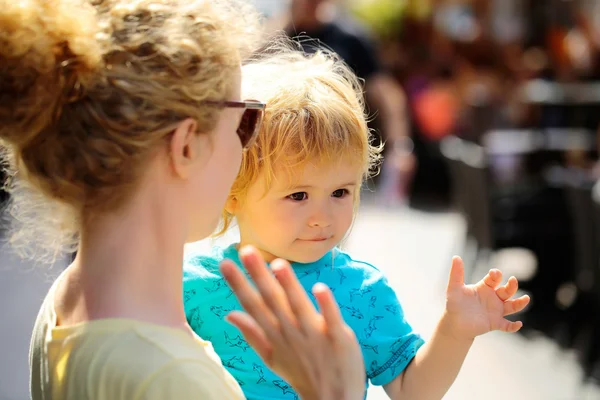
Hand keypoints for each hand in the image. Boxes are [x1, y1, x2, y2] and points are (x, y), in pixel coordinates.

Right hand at [220, 245, 365, 399]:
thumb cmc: (302, 373)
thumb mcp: (272, 357)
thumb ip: (252, 334)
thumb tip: (229, 314)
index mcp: (275, 335)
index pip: (253, 305)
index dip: (239, 284)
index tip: (225, 263)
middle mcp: (291, 332)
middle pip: (272, 300)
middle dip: (259, 276)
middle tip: (246, 250)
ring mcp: (315, 335)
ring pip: (299, 307)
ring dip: (289, 286)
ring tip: (278, 264)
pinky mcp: (338, 338)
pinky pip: (331, 319)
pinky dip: (325, 305)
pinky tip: (319, 288)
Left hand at [441, 256, 530, 340]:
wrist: (454, 322)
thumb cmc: (454, 303)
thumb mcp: (454, 288)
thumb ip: (456, 274)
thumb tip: (456, 257)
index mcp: (484, 287)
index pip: (494, 278)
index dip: (496, 275)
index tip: (495, 273)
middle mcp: (493, 298)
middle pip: (507, 290)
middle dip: (511, 285)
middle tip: (513, 280)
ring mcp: (496, 311)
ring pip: (512, 306)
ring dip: (520, 303)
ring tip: (526, 298)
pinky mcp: (495, 323)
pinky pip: (507, 325)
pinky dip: (513, 326)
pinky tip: (518, 324)